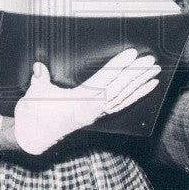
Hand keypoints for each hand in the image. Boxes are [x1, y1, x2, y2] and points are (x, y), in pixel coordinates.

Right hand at [14, 48, 160, 154]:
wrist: (34, 135)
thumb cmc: (35, 113)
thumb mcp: (35, 94)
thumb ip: (40, 79)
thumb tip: (39, 67)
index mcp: (78, 103)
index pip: (103, 81)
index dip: (118, 67)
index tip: (131, 54)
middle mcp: (92, 109)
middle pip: (119, 89)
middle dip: (136, 74)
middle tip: (151, 61)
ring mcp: (97, 113)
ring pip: (123, 97)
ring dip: (140, 83)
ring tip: (154, 71)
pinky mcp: (99, 115)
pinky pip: (122, 104)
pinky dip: (137, 94)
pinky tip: (148, 86)